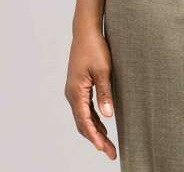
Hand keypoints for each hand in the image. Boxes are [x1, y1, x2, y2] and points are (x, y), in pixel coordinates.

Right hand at [64, 26, 117, 159]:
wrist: (86, 30)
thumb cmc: (95, 47)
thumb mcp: (103, 70)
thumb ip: (105, 93)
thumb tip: (108, 116)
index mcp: (76, 92)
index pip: (85, 122)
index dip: (95, 137)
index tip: (105, 149)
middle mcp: (72, 94)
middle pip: (83, 123)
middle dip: (97, 139)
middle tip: (111, 152)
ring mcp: (74, 90)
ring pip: (84, 117)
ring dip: (95, 130)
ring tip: (109, 144)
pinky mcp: (79, 86)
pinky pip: (85, 108)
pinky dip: (93, 119)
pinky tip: (103, 124)